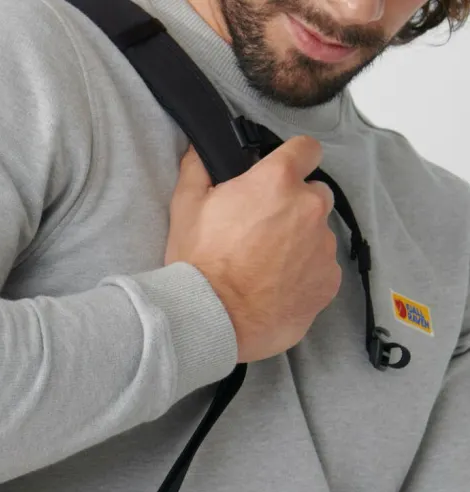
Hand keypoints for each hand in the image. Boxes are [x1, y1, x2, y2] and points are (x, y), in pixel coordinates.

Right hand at [165, 136, 341, 365]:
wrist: (213, 320)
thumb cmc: (198, 263)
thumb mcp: (185, 210)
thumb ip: (198, 171)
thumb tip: (201, 151)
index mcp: (277, 181)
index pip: (307, 149)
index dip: (295, 160)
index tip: (283, 176)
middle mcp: (309, 208)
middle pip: (316, 195)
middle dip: (296, 207)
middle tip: (264, 232)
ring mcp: (323, 246)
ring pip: (319, 235)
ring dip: (300, 244)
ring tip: (267, 269)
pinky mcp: (327, 281)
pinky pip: (322, 270)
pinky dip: (305, 276)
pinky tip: (277, 289)